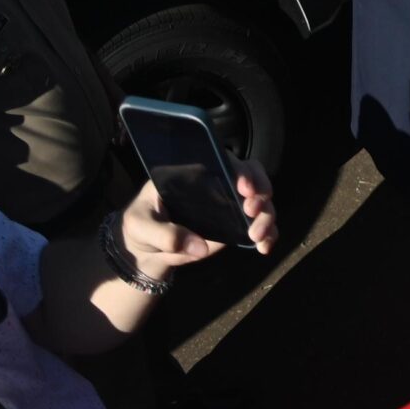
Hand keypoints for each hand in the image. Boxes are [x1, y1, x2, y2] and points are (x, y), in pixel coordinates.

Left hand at [122, 163, 278, 269]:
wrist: (144, 248)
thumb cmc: (140, 224)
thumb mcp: (141, 225)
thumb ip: (165, 234)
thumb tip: (200, 246)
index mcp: (195, 172)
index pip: (224, 160)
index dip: (239, 170)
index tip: (243, 187)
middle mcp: (218, 184)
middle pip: (253, 175)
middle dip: (260, 191)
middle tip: (252, 211)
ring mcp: (229, 206)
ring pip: (262, 201)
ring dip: (267, 216)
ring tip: (256, 236)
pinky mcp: (234, 227)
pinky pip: (260, 226)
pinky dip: (269, 235)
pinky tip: (264, 248)